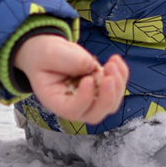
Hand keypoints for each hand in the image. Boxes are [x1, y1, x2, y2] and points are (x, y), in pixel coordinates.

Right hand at [12, 31, 128, 126]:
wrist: (49, 52)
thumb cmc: (44, 56)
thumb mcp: (48, 53)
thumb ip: (66, 60)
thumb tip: (90, 66)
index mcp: (55, 101)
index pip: (72, 111)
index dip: (84, 99)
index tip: (88, 79)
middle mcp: (74, 106)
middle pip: (95, 114)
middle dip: (107, 96)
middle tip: (109, 72)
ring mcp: (90, 100)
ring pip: (110, 104)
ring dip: (117, 84)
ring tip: (112, 62)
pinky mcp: (100, 90)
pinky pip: (117, 89)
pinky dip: (121, 75)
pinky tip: (115, 59)